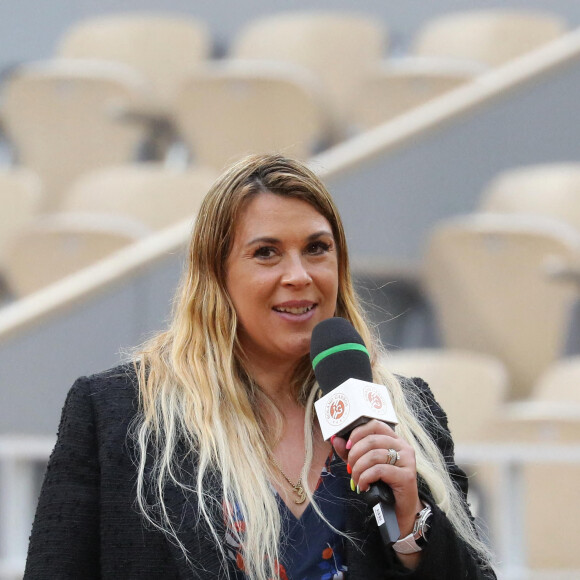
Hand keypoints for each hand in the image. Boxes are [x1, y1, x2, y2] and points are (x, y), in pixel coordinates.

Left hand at [332, 419, 422, 538]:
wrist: (398, 510)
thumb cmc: (381, 484)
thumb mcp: (363, 465)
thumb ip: (350, 451)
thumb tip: (336, 439)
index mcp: (394, 439)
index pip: (375, 424)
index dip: (358, 433)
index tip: (347, 446)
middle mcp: (403, 446)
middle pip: (372, 440)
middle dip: (355, 455)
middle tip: (350, 468)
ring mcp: (407, 460)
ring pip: (374, 455)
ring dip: (359, 469)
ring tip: (357, 480)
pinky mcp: (407, 476)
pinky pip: (379, 470)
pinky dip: (366, 478)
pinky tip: (364, 486)